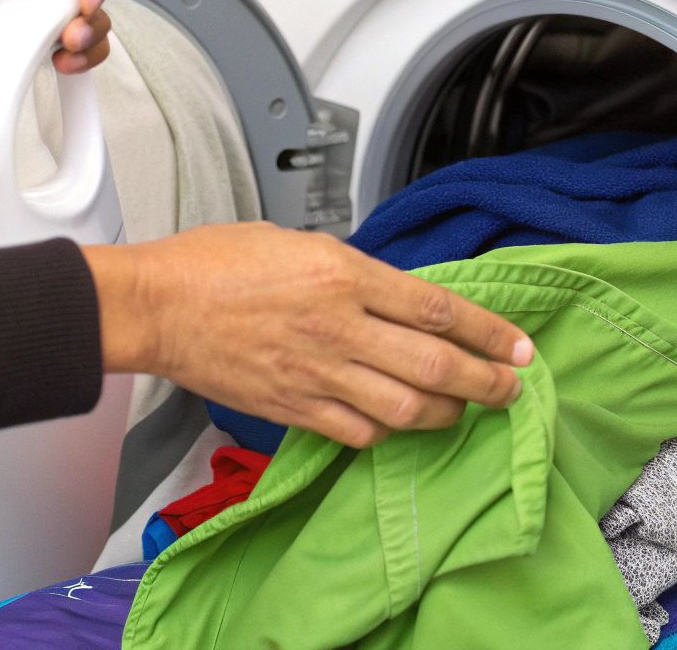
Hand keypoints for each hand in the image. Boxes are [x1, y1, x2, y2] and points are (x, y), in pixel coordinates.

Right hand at [83, 223, 534, 447]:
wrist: (158, 306)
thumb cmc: (214, 263)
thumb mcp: (298, 243)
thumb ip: (351, 273)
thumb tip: (392, 299)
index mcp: (343, 274)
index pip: (436, 308)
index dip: (488, 332)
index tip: (519, 347)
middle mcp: (339, 326)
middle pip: (435, 364)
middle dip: (486, 381)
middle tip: (512, 388)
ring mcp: (317, 372)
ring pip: (407, 407)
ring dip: (447, 412)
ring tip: (466, 410)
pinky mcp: (293, 408)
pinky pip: (360, 432)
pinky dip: (390, 433)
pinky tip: (401, 425)